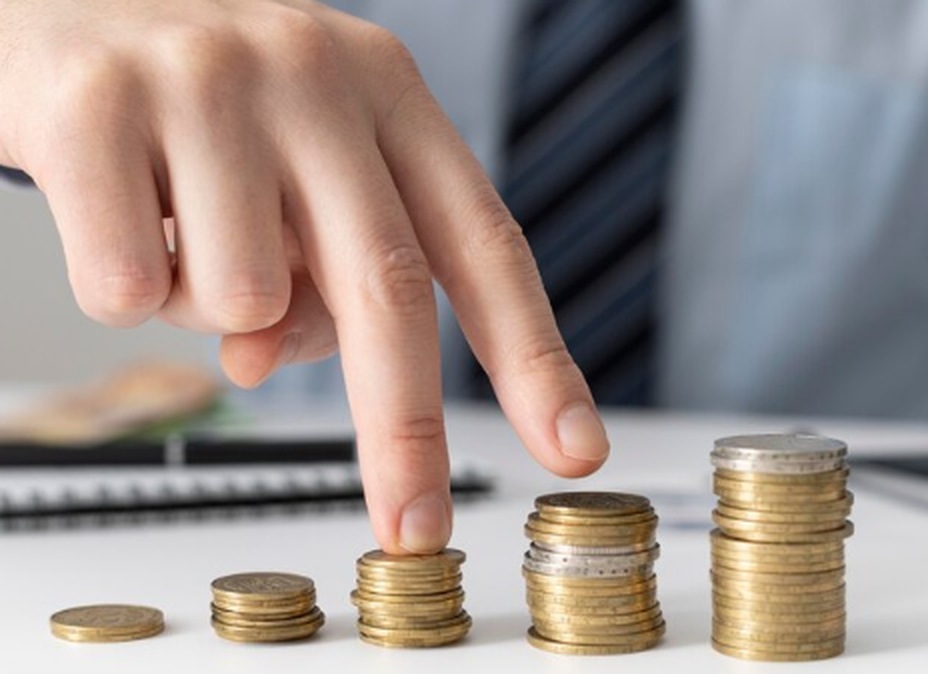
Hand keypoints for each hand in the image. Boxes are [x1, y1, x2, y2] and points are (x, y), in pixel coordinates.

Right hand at [0, 0, 609, 552]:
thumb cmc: (204, 103)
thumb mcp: (295, 174)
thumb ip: (315, 278)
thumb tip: (267, 361)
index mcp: (390, 97)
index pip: (485, 246)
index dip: (536, 358)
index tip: (575, 449)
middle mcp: (318, 80)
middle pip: (390, 289)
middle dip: (406, 433)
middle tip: (415, 530)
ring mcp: (211, 83)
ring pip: (241, 303)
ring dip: (205, 309)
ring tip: (175, 230)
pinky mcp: (99, 106)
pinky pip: (127, 288)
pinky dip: (118, 284)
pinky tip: (113, 212)